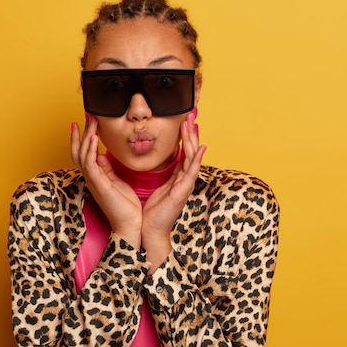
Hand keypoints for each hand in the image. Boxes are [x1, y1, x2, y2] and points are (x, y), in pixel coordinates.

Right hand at [70, 116, 141, 247]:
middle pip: (78, 150)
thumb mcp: (116, 180)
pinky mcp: (98, 184)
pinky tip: (92, 137)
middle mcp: (90, 177)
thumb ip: (107, 167)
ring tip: (89, 120)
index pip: (84, 152)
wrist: (131, 224)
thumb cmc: (126, 205)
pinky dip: (89, 149)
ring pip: (81, 154)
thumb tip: (101, 153)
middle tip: (86, 114)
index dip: (83, 136)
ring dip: (85, 136)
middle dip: (81, 132)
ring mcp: (92, 181)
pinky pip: (89, 164)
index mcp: (95, 176)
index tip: (86, 121)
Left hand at [141, 113, 205, 272]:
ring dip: (192, 140)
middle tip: (189, 115)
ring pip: (192, 158)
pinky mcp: (182, 192)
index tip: (182, 121)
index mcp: (175, 178)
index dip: (184, 137)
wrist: (148, 231)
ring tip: (191, 124)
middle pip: (190, 152)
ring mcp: (184, 186)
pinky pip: (191, 172)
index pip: (183, 153)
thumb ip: (153, 173)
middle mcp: (182, 180)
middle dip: (190, 133)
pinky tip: (200, 149)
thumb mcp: (151, 187)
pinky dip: (196, 160)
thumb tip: (146, 158)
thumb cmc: (149, 212)